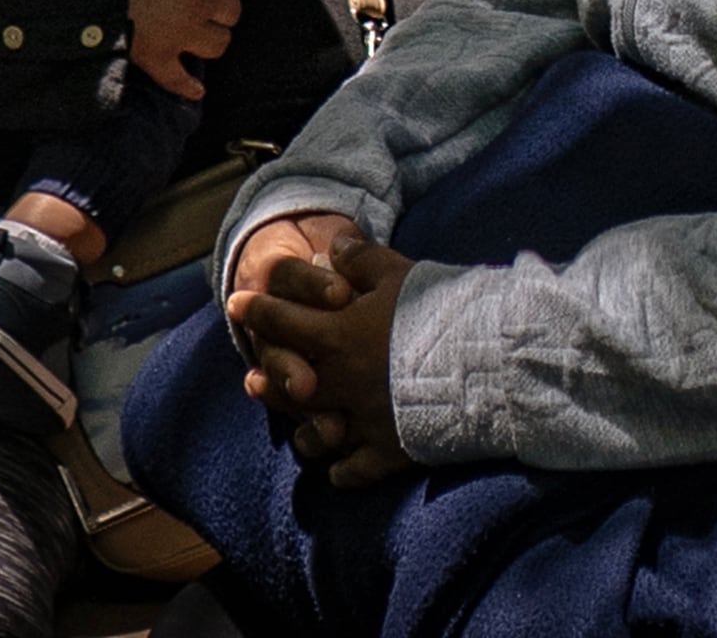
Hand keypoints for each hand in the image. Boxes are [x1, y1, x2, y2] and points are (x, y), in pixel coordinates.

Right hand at [116, 0, 245, 97]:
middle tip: (201, 1)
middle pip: (231, 11)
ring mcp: (182, 31)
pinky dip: (187, 86)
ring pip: (217, 44)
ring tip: (196, 32)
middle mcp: (202, 0)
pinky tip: (195, 90)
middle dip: (220, 6)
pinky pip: (178, 79)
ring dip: (210, 38)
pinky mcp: (156, 54)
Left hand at [228, 238, 418, 485]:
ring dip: (303, 430)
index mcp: (336, 336)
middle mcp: (338, 383)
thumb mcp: (397, 273)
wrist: (479, 362)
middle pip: (287, 384)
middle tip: (252, 378)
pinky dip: (343, 469)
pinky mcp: (387, 451)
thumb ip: (361, 261)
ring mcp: (360, 422)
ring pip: (314, 435)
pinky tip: (339, 468)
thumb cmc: (438, 310)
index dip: (257, 311)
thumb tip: (335, 247)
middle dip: (267, 379)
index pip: (283, 322)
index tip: (236, 304)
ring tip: (298, 427)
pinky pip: (353, 469)